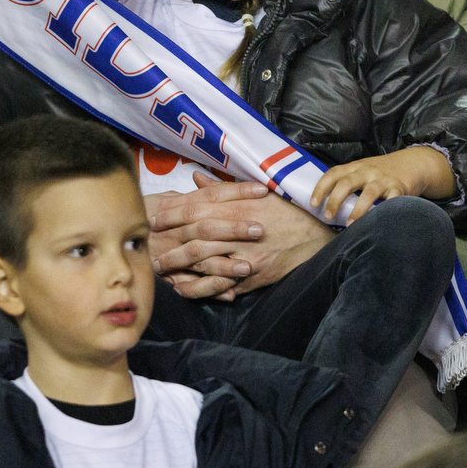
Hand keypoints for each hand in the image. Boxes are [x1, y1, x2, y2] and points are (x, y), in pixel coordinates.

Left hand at [149, 173, 333, 298]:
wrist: (314, 236)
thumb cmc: (284, 212)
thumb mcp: (256, 193)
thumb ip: (222, 189)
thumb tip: (195, 177)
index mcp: (239, 208)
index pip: (198, 211)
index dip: (172, 217)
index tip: (153, 220)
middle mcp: (241, 233)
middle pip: (198, 241)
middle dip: (172, 248)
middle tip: (151, 252)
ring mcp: (247, 257)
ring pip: (208, 266)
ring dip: (183, 271)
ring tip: (163, 273)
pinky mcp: (254, 276)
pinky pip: (224, 285)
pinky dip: (204, 289)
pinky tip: (187, 290)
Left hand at [309, 146, 454, 222]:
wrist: (413, 163)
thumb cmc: (382, 173)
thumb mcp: (363, 170)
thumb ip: (348, 182)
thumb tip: (324, 204)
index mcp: (356, 167)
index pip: (333, 174)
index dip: (321, 187)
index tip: (313, 203)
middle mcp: (368, 171)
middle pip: (347, 183)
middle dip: (335, 200)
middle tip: (328, 216)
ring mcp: (384, 179)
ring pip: (369, 193)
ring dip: (358, 210)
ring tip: (349, 225)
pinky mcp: (400, 188)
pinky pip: (393, 200)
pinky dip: (386, 211)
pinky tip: (379, 223)